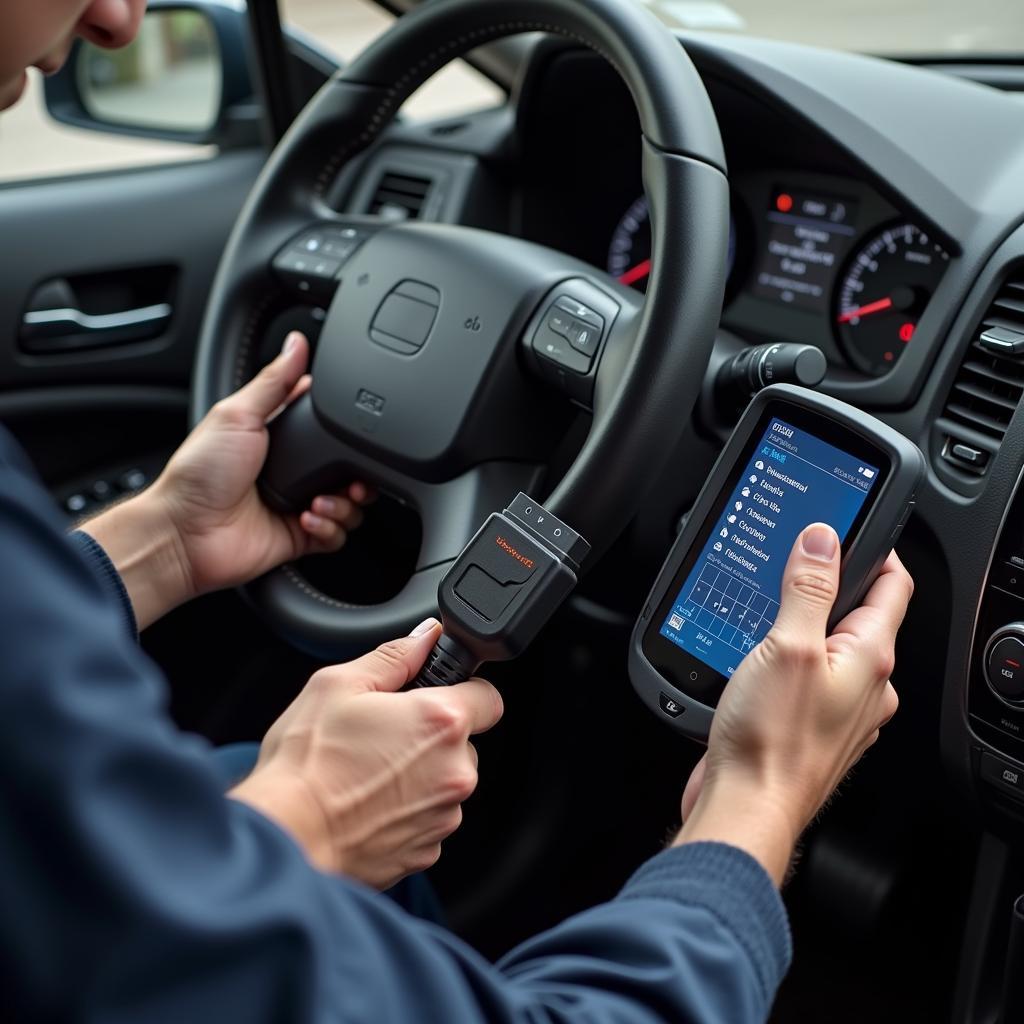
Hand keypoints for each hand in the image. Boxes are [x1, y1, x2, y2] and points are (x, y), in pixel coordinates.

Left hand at [156, 331, 368, 593]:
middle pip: (349, 469)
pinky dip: (330, 527)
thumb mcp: (237, 414)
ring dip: (345, 504)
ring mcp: (297, 505)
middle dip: (359, 474)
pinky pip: (336, 535)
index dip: (345, 428)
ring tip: (319, 500)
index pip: (325, 427)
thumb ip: (274, 379)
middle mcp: (292, 472)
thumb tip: (296, 343)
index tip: (353, 429)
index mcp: (279, 438)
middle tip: (353, 475)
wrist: (185, 532)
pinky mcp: (299, 536)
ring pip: (351, 504)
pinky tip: (308, 518)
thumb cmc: (198, 473)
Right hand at [230, 620, 503, 888]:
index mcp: (441, 722)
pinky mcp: (426, 852)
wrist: (286, 838)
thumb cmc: (307, 765)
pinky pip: (427, 818)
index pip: (489, 697)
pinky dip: (406, 810)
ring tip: (368, 772)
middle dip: (432, 736)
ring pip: (445, 782)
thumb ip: (394, 656)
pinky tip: (368, 803)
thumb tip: (424, 637)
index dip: (464, 690)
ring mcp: (443, 816)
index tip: (437, 694)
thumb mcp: (338, 685)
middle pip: (464, 742)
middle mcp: (454, 771)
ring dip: (420, 774)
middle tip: (384, 735)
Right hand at [675, 524, 912, 883]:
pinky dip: (786, 660)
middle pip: (858, 615)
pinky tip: (756, 660)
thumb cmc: (771, 742)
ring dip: (802, 625)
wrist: (745, 808)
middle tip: (791, 565)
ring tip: (766, 613)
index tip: (849, 524)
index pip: (892, 585)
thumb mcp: (788, 646)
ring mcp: (839, 710)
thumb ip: (808, 589)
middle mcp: (865, 686)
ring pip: (828, 648)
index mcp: (870, 658)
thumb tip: (822, 539)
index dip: (875, 548)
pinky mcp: (809, 727)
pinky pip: (806, 678)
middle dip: (828, 585)